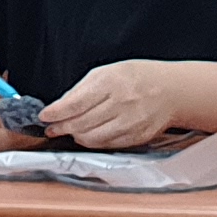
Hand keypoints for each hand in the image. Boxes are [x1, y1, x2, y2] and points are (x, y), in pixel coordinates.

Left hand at [38, 57, 185, 150]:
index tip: (44, 116)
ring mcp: (131, 122)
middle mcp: (122, 103)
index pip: (76, 103)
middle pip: (82, 123)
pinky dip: (94, 142)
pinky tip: (87, 136)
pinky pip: (109, 144)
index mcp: (111, 82)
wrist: (171, 90)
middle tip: (52, 128)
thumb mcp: (108, 72)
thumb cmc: (138, 78)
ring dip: (76, 137)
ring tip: (68, 132)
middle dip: (62, 127)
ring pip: (94, 138)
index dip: (56, 113)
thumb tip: (61, 106)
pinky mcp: (137, 136)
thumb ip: (84, 88)